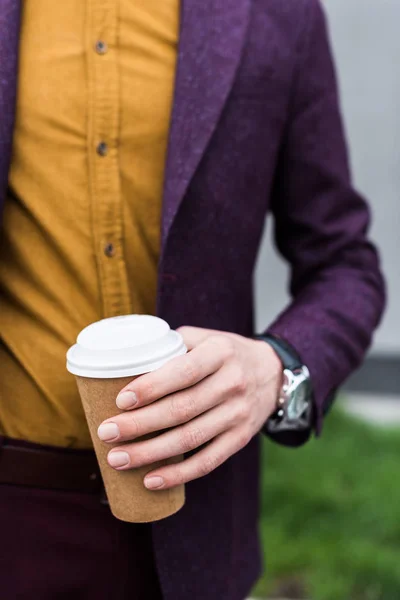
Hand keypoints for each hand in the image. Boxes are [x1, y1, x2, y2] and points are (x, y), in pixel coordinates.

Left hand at [97, 327, 281, 489]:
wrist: (272, 373)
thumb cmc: (225, 353)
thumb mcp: (205, 337)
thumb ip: (172, 344)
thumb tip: (126, 360)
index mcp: (220, 353)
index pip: (184, 372)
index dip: (151, 388)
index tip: (120, 400)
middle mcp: (232, 383)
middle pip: (182, 409)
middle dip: (140, 425)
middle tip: (106, 433)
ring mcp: (238, 414)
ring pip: (191, 438)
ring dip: (151, 453)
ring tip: (117, 459)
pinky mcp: (241, 438)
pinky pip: (209, 461)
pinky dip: (179, 474)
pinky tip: (151, 480)